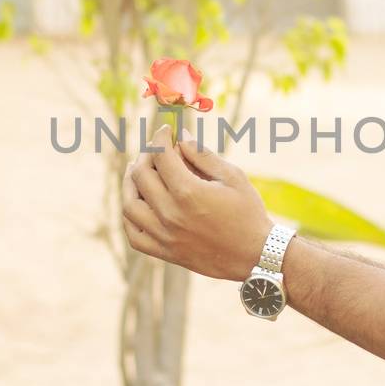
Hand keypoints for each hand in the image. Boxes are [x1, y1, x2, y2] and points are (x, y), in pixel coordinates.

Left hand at [123, 124, 273, 280]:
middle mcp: (171, 214)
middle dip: (146, 155)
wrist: (255, 255)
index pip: (161, 155)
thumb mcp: (232, 176)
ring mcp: (165, 235)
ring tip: (137, 172)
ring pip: (129, 205)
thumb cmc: (248, 212)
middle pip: (140, 175)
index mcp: (188, 192)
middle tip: (154, 150)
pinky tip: (137, 204)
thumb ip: (203, 155)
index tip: (166, 130)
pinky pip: (134, 235)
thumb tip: (181, 137)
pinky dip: (129, 217)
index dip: (161, 137)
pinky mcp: (165, 252)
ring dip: (129, 184)